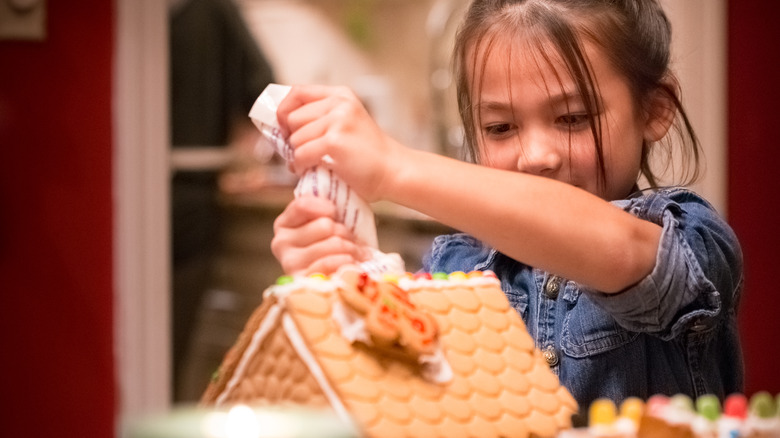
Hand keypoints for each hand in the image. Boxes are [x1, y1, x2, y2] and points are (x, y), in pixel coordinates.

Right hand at [271, 195, 370, 274]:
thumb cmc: (336, 241)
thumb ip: (323, 200)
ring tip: (353, 251)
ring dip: (350, 247)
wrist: (343, 273)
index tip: (336, 212)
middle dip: (344, 231)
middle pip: (324, 225)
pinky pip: (330, 264)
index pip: (303, 204)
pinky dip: (347, 262)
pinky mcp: (303, 281)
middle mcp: (280, 242)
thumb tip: (321, 170)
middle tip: (349, 238)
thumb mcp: (328, 217)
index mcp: (284, 222)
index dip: (326, 207)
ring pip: (332, 244)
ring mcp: (289, 263)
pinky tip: (352, 262)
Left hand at [276, 85, 404, 202]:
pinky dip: (300, 166)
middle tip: (302, 152)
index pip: (297, 92)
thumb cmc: (368, 154)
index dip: (284, 110)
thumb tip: (280, 127)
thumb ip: (320, 118)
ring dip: (297, 155)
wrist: (394, 171)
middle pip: (292, 118)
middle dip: (292, 139)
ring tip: (311, 163)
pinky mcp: (335, 141)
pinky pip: (301, 154)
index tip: (283, 128)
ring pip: (295, 139)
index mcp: (341, 96)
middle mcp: (339, 104)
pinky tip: (309, 169)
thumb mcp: (347, 123)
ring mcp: (338, 121)